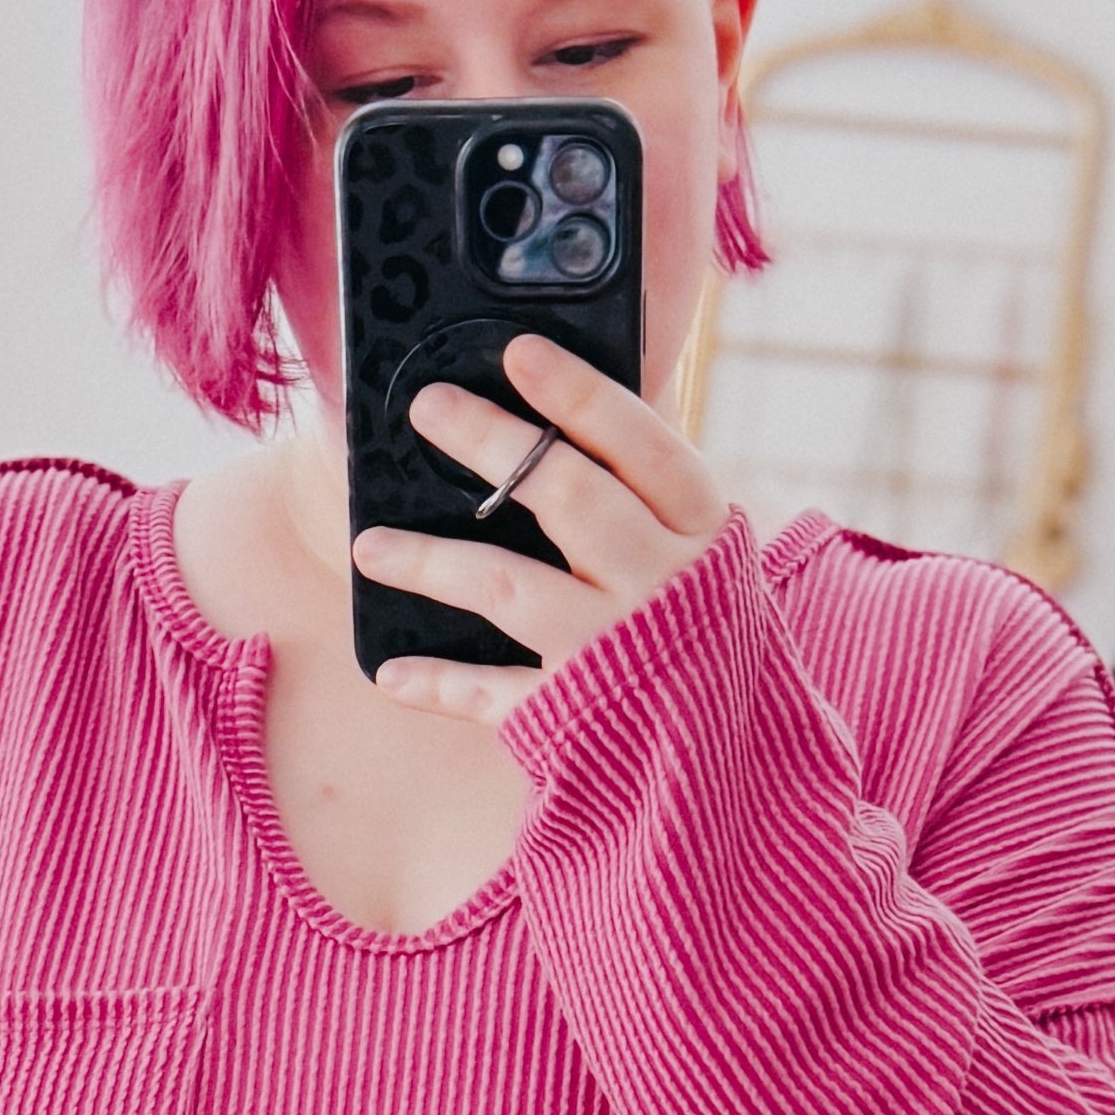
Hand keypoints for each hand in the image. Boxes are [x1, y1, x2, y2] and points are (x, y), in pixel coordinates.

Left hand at [352, 330, 729, 725]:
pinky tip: (390, 671)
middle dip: (492, 445)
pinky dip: (440, 684)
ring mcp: (620, 651)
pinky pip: (496, 695)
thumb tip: (550, 420)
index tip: (520, 354)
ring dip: (433, 562)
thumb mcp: (697, 555)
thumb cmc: (700, 631)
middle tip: (428, 407)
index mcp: (701, 530)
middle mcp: (665, 585)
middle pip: (570, 498)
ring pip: (512, 588)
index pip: (643, 444)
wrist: (746, 761)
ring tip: (368, 546)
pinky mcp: (581, 717)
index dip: (581, 395)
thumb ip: (639, 498)